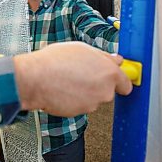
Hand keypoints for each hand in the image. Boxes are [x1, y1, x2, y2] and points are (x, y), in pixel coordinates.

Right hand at [13, 42, 131, 116]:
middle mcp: (105, 90)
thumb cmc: (55, 61)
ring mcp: (93, 103)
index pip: (126, 84)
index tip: (115, 80)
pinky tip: (63, 89)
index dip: (119, 81)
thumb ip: (103, 56)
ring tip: (68, 79)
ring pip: (93, 98)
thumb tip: (115, 60)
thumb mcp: (81, 48)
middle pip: (108, 91)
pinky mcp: (80, 112)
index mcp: (109, 72)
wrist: (36, 78)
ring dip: (84, 91)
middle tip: (81, 74)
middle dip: (97, 84)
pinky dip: (74, 99)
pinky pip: (80, 105)